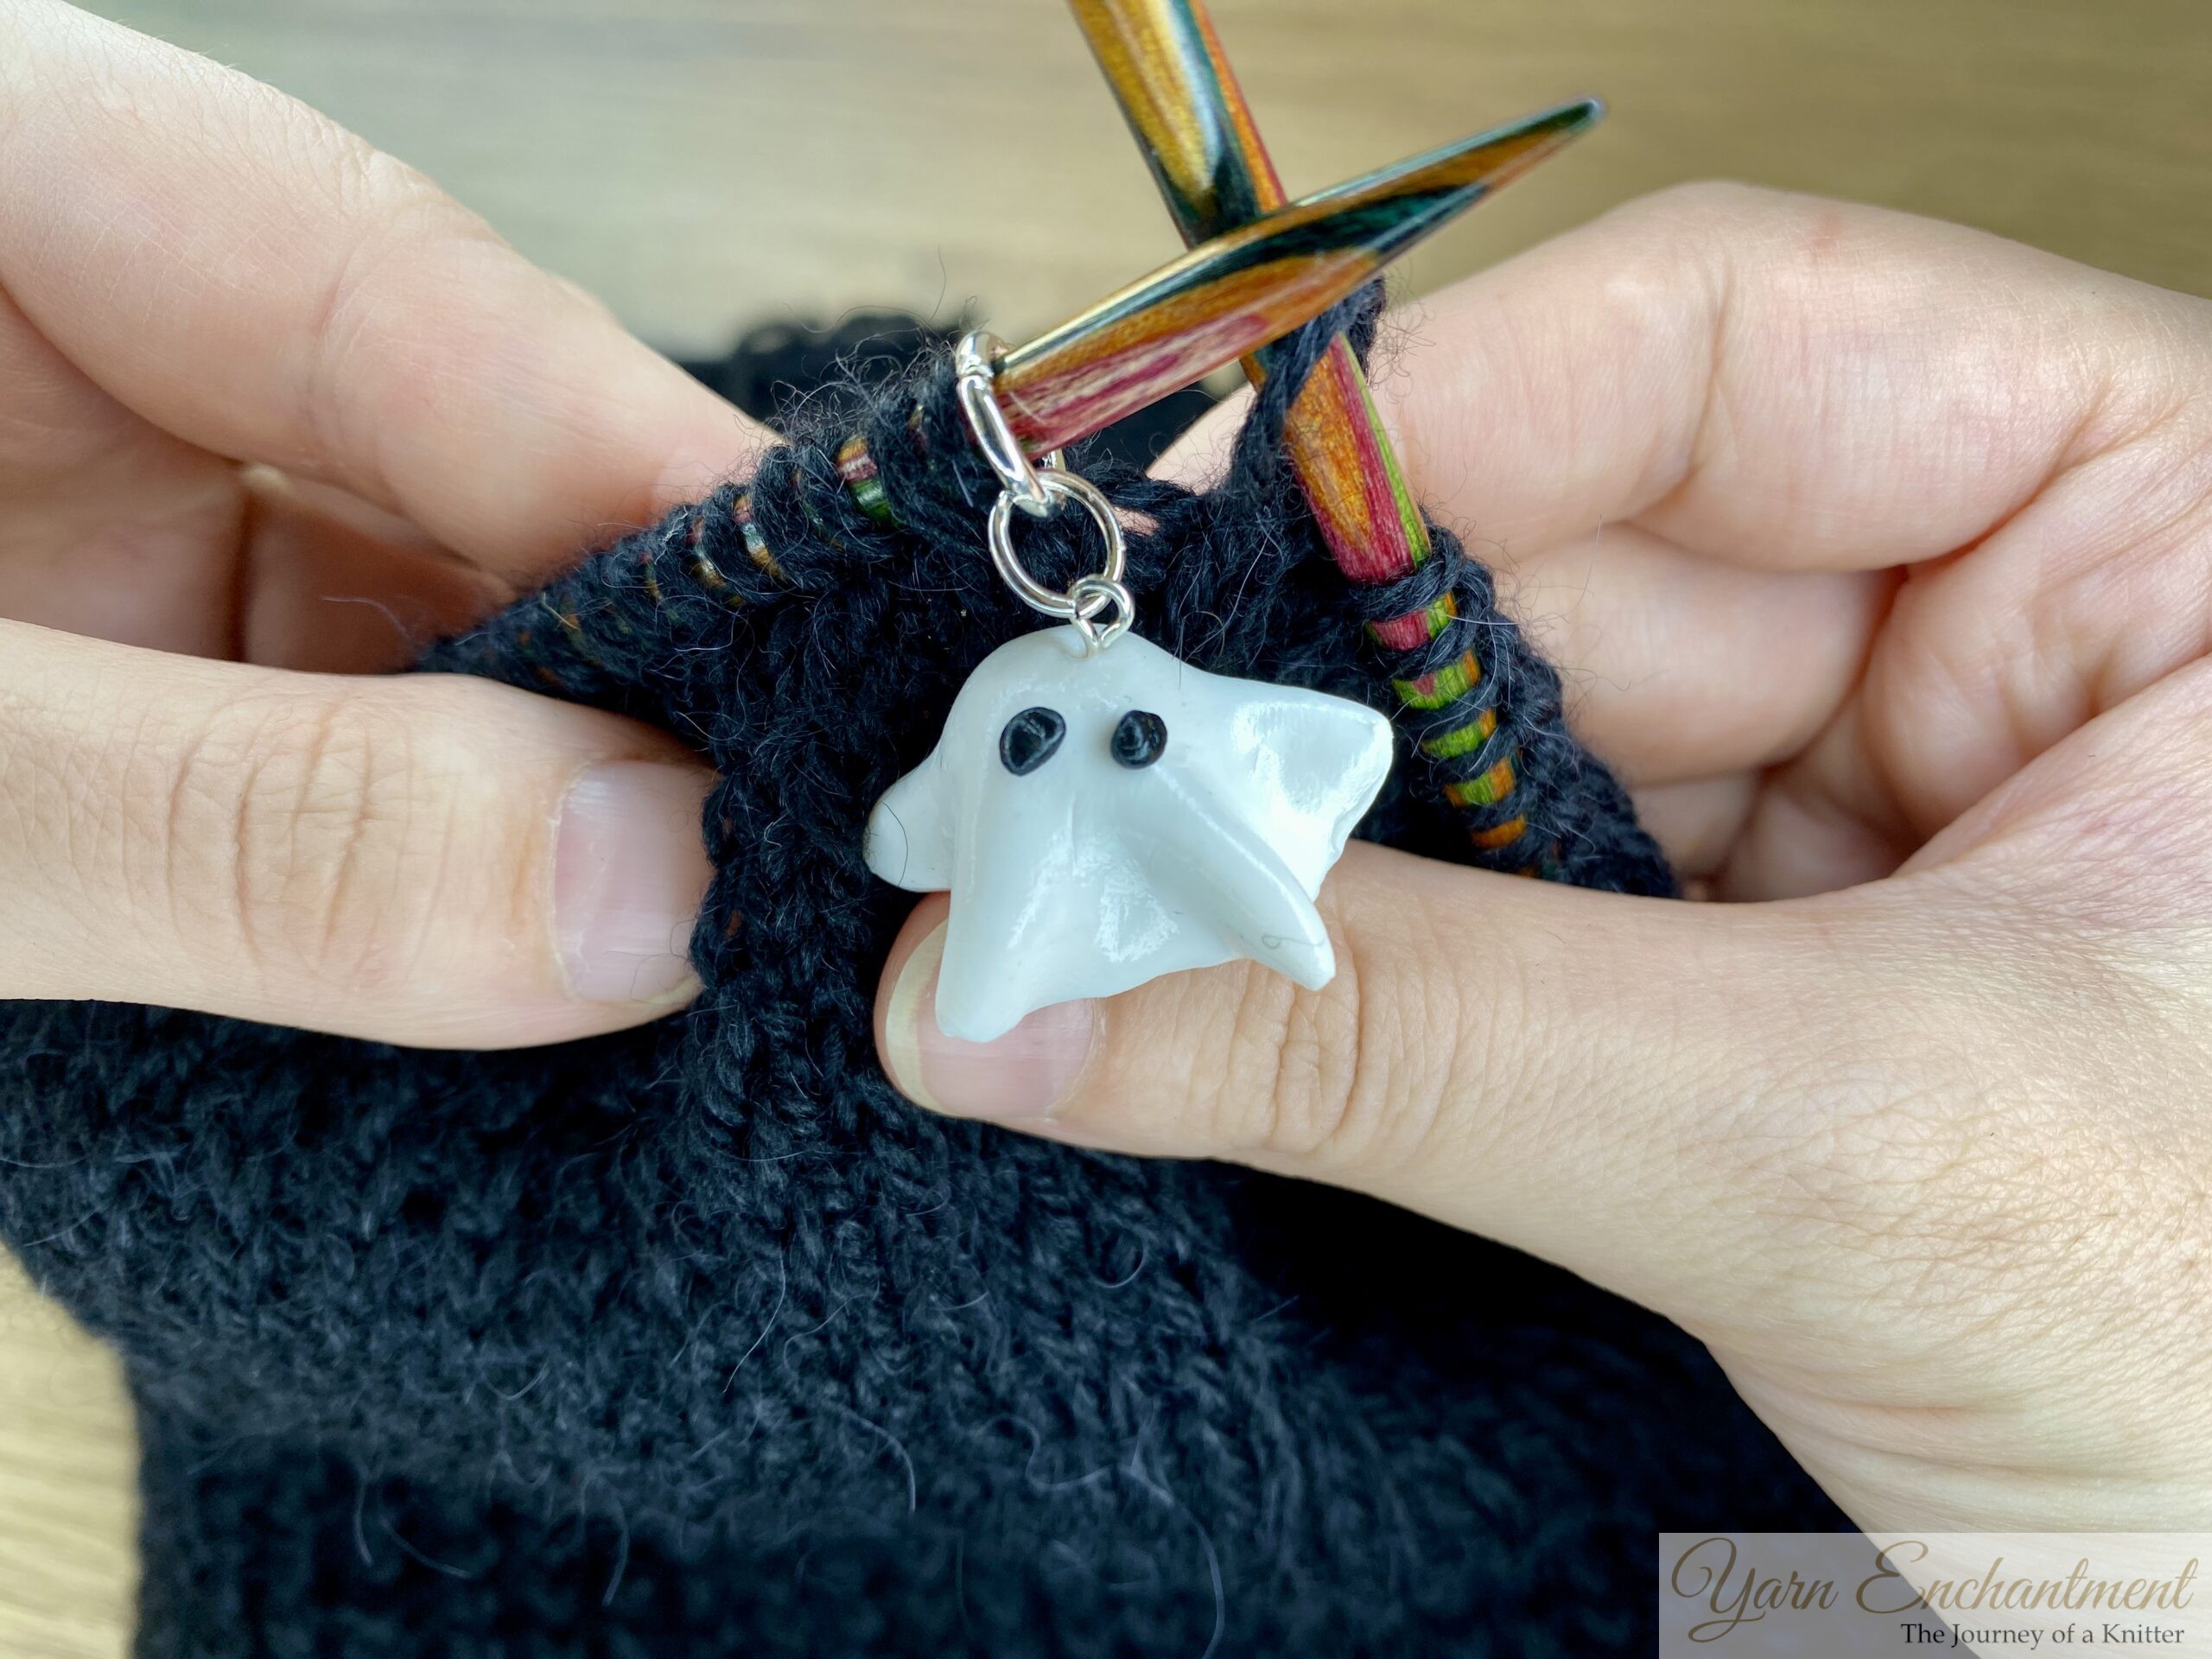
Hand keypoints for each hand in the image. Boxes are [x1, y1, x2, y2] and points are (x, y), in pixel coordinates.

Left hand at [0, 1, 761, 1044]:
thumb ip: (242, 827)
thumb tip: (636, 889)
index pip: (375, 273)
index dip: (621, 463)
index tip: (828, 641)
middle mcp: (72, 337)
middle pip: (436, 455)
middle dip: (620, 663)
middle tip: (813, 824)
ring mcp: (111, 518)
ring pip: (419, 625)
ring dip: (558, 790)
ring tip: (713, 920)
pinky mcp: (131, 685)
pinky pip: (351, 752)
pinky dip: (456, 869)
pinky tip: (557, 953)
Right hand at [874, 183, 2211, 1533]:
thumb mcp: (1858, 1159)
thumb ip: (1424, 1043)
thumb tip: (1040, 978)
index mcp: (2165, 528)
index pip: (1732, 341)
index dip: (1425, 421)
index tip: (1166, 549)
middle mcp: (2008, 636)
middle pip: (1569, 556)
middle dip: (1313, 682)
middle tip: (1076, 778)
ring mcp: (1878, 816)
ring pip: (1509, 750)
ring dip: (1319, 846)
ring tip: (1126, 915)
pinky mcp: (1773, 984)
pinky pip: (1513, 912)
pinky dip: (1369, 968)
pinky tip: (1247, 1003)